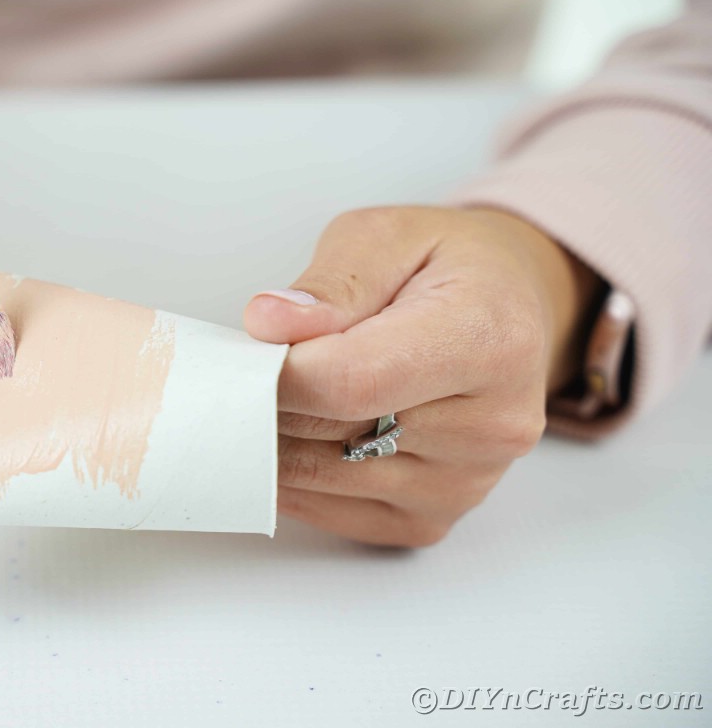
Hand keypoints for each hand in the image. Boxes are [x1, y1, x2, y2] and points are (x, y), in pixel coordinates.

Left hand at [243, 206, 599, 546]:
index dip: (278, 371)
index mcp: (488, 340)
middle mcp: (490, 425)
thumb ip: (331, 282)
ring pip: (319, 477)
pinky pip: (330, 512)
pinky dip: (295, 476)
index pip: (351, 382)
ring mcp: (464, 483)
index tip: (245, 352)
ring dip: (276, 437)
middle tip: (248, 365)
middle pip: (328, 431)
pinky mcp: (432, 519)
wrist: (510, 310)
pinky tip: (299, 431)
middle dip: (269, 398)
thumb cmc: (448, 267)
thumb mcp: (389, 236)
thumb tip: (269, 323)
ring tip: (280, 390)